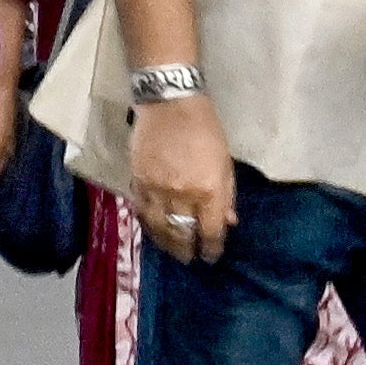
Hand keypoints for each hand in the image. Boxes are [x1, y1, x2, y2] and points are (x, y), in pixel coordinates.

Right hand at [127, 92, 231, 263]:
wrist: (170, 107)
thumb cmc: (205, 130)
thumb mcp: (225, 162)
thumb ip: (226, 194)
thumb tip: (227, 221)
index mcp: (208, 190)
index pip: (209, 230)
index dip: (210, 247)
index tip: (211, 256)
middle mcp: (181, 195)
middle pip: (182, 233)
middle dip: (186, 249)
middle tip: (189, 258)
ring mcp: (156, 190)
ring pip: (159, 227)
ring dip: (166, 242)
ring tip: (171, 250)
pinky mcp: (138, 182)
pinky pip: (143, 211)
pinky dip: (149, 224)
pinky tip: (154, 229)